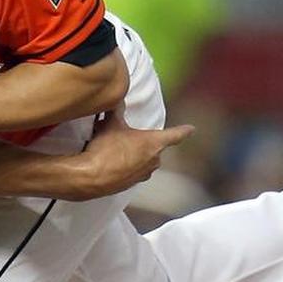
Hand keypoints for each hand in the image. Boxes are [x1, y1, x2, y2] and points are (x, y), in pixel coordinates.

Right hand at [68, 108, 195, 200]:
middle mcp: (154, 160)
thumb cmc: (106, 150)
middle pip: (156, 148)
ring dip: (136, 155)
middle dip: (145, 142)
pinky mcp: (131, 184)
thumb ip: (117, 109)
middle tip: (129, 135)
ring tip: (116, 148)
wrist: (91, 177)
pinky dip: (127, 165)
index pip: (175, 135)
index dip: (183, 130)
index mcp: (154, 143)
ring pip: (145, 160)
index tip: (191, 129)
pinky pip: (134, 171)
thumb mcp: (111, 124)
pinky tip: (112, 161)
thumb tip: (117, 97)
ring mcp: (143, 174)